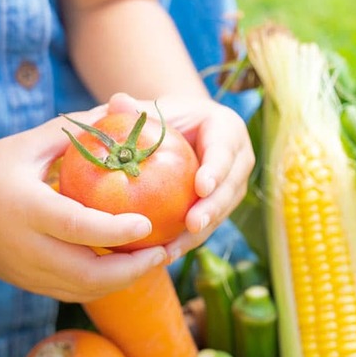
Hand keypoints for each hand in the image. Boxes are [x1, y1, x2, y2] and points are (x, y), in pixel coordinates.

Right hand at [0, 106, 168, 301]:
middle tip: (165, 251)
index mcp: (25, 209)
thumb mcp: (25, 145)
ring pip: (83, 290)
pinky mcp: (27, 283)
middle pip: (86, 274)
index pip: (77, 228)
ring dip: (123, 281)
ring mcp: (25, 271)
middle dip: (132, 270)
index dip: (115, 231)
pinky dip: (103, 284)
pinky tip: (127, 267)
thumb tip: (118, 109)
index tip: (149, 224)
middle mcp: (26, 248)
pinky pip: (72, 292)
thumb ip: (72, 131)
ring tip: (154, 260)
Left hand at [105, 92, 255, 261]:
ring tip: (174, 248)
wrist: (178, 133)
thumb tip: (117, 101)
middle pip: (230, 187)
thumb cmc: (164, 118)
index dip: (216, 169)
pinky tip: (164, 255)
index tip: (201, 187)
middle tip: (193, 224)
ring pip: (221, 212)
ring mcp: (232, 186)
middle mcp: (238, 159)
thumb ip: (135, 110)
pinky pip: (207, 226)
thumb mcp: (152, 111)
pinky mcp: (220, 207)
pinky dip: (187, 241)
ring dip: (200, 233)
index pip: (224, 150)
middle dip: (213, 208)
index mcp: (227, 129)